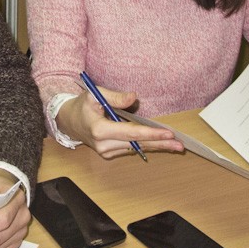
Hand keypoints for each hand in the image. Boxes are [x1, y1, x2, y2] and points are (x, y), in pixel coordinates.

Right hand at [57, 87, 183, 158]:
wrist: (68, 121)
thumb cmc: (82, 105)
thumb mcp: (95, 94)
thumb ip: (116, 97)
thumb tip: (134, 97)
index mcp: (99, 130)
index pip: (131, 133)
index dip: (151, 133)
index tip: (168, 134)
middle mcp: (103, 144)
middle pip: (137, 144)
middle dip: (160, 144)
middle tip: (179, 145)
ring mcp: (106, 151)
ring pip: (136, 148)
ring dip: (155, 146)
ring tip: (175, 145)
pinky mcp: (109, 153)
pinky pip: (130, 149)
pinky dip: (145, 145)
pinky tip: (160, 144)